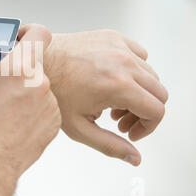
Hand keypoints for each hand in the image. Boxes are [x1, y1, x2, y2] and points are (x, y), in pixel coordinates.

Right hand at [0, 25, 61, 179]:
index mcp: (19, 68)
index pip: (40, 33)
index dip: (29, 31)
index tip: (17, 40)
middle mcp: (41, 82)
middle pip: (34, 62)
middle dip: (17, 67)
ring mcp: (51, 103)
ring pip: (39, 84)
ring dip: (24, 88)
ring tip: (4, 107)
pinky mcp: (55, 121)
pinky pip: (45, 103)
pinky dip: (33, 106)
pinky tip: (15, 120)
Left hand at [45, 30, 167, 165]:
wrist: (36, 61)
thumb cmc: (52, 92)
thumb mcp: (79, 127)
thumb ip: (110, 145)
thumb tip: (135, 158)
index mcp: (118, 85)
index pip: (157, 110)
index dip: (147, 128)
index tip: (130, 132)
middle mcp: (124, 62)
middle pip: (159, 92)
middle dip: (144, 112)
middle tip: (120, 120)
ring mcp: (119, 46)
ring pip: (150, 74)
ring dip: (139, 92)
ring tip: (113, 102)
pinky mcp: (113, 36)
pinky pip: (139, 54)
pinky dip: (133, 70)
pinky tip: (112, 80)